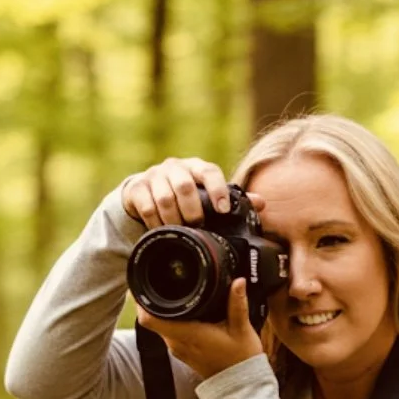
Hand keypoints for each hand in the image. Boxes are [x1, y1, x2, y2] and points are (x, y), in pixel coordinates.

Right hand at [122, 156, 264, 226]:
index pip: (209, 171)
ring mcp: (154, 176)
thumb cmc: (184, 196)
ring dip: (174, 219)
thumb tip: (261, 203)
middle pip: (184, 185)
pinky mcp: (136, 188)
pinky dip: (155, 223)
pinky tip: (162, 231)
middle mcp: (175, 167)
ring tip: (180, 231)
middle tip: (197, 225)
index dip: (217, 189)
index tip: (223, 210)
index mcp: (196, 167)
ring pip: (164, 197)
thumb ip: (232, 199)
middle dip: (192, 209)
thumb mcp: (206, 195)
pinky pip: (146, 207)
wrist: (145, 192)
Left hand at [135, 279, 263, 379]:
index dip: (142, 302)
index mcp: (188, 334)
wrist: (241, 386)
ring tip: (180, 295)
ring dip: (168, 312)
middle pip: (155, 319)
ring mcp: (178, 350)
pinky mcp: (183, 354)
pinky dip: (175, 323)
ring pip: (163, 326)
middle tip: (165, 282)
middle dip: (158, 301)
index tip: (143, 288)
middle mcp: (178, 343)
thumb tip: (237, 281)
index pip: (151, 320)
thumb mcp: (242, 329)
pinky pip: (171, 334)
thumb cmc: (240, 360)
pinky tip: (190, 315)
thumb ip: (237, 303)